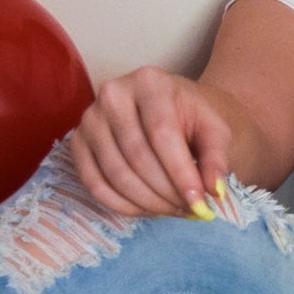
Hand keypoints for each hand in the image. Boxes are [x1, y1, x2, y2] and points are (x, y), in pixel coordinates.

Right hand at [68, 66, 231, 218]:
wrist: (169, 108)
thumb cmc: (192, 117)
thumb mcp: (214, 130)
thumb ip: (216, 157)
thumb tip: (214, 191)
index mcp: (149, 82)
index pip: (161, 133)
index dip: (180, 173)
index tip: (200, 202)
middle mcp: (112, 94)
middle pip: (137, 156)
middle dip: (166, 192)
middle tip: (190, 211)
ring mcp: (90, 119)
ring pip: (116, 174)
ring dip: (147, 203)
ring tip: (174, 210)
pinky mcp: (77, 144)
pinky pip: (94, 184)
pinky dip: (123, 206)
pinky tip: (148, 210)